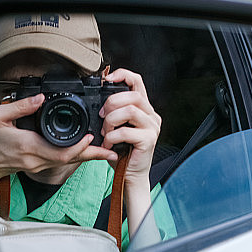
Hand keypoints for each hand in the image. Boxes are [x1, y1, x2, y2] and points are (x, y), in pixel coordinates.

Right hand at [0, 93, 117, 194]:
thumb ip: (19, 106)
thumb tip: (40, 97)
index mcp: (28, 146)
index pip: (60, 152)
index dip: (79, 147)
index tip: (92, 137)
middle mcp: (36, 159)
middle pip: (71, 160)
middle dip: (93, 155)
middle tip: (112, 150)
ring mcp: (38, 165)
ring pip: (69, 163)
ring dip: (88, 156)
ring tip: (107, 150)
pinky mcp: (39, 166)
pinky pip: (62, 162)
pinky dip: (77, 156)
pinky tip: (88, 151)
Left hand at [98, 69, 162, 235]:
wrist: (130, 176)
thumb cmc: (121, 152)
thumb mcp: (116, 127)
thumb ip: (113, 111)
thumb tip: (98, 95)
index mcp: (144, 109)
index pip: (137, 81)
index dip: (122, 75)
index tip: (106, 79)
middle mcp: (151, 115)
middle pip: (132, 95)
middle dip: (111, 103)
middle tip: (102, 117)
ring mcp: (152, 127)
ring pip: (130, 110)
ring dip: (111, 121)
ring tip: (106, 133)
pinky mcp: (149, 140)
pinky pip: (126, 131)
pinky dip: (112, 138)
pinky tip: (109, 145)